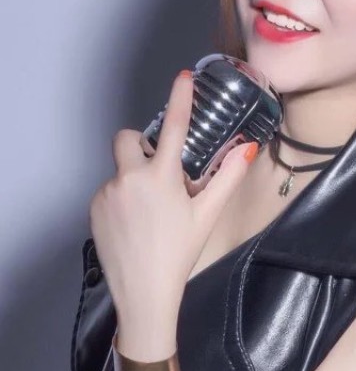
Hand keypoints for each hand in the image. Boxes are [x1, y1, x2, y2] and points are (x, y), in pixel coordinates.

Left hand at [89, 70, 256, 322]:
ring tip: (149, 210)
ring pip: (119, 169)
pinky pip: (109, 189)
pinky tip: (134, 223)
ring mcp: (106, 193)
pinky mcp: (93, 209)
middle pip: (126, 138)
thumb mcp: (208, 214)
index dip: (179, 98)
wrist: (143, 293)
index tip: (183, 76)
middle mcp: (128, 178)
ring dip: (133, 177)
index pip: (173, 126)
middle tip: (159, 171)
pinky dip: (121, 197)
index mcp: (160, 176)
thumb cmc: (180, 251)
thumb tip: (247, 147)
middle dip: (140, 145)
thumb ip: (228, 177)